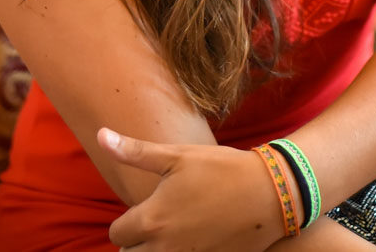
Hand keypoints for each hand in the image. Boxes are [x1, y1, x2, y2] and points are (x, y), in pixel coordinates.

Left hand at [98, 127, 282, 251]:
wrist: (273, 192)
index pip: (116, 233)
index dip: (128, 220)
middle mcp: (163, 246)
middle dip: (138, 240)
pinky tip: (197, 238)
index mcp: (151, 219)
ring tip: (174, 231)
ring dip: (156, 249)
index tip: (148, 208)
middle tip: (160, 221)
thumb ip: (135, 151)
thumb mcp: (179, 156)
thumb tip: (101, 135)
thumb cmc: (224, 169)